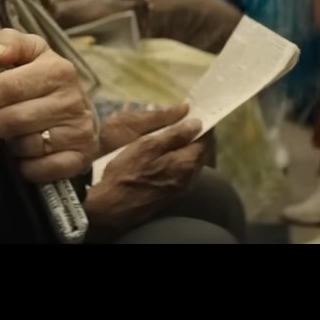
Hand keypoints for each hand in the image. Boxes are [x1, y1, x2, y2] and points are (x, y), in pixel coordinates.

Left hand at [0, 30, 97, 181]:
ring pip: (26, 147)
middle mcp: (72, 100)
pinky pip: (41, 170)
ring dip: (4, 146)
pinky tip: (18, 157)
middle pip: (15, 120)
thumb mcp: (30, 52)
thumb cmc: (43, 80)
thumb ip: (10, 42)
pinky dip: (23, 167)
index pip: (10, 87)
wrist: (77, 110)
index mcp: (58, 70)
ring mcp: (78, 131)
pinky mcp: (81, 158)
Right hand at [81, 108, 204, 234]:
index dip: (201, 124)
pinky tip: (166, 156)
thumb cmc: (127, 171)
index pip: (206, 138)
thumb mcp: (147, 145)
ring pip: (192, 162)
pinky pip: (184, 172)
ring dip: (187, 148)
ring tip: (173, 136)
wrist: (112, 206)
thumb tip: (197, 123)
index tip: (194, 112)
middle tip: (183, 122)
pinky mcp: (172, 195)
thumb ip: (175, 134)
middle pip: (201, 151)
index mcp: (187, 162)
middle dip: (195, 136)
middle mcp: (191, 177)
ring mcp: (182, 188)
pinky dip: (180, 160)